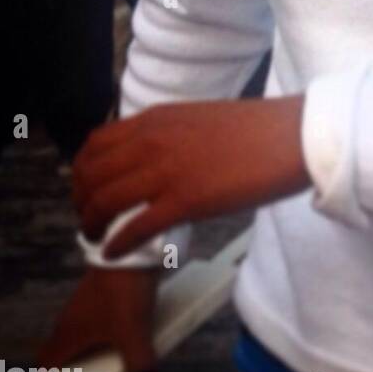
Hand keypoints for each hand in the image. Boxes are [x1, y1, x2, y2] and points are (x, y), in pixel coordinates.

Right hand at [38, 268, 159, 371]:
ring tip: (119, 360)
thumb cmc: (123, 289)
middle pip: (66, 353)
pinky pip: (103, 319)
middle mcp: (71, 319)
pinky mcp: (103, 291)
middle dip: (79, 370)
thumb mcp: (133, 332)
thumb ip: (138, 364)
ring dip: (98, 349)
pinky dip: (112, 331)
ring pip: (86, 335)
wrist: (134, 244)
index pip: (44, 365)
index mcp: (66, 334)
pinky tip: (135, 333)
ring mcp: (86, 303)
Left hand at [73, 97, 309, 260]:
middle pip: (90, 174)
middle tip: (88, 218)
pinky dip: (116, 243)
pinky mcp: (185, 201)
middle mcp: (152, 141)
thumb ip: (170, 134)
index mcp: (157, 119)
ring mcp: (166, 171)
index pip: (95, 143)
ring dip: (91, 224)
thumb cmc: (256, 129)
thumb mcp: (199, 119)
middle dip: (80, 201)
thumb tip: (153, 155)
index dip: (82, 172)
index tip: (86, 189)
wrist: (291, 136)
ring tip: (95, 238)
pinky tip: (114, 252)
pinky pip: (134, 228)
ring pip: (103, 201)